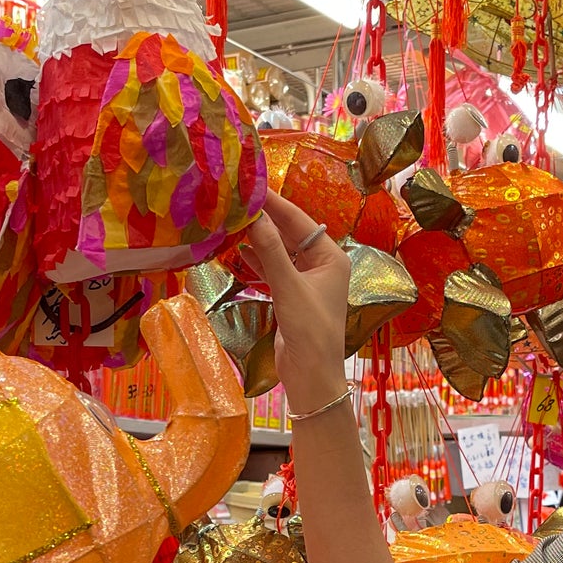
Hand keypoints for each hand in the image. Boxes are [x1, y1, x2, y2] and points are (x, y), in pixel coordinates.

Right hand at [241, 192, 351, 412]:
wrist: (311, 377)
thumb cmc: (310, 332)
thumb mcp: (289, 288)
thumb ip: (271, 251)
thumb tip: (254, 216)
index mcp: (331, 257)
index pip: (300, 221)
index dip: (275, 204)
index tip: (251, 185)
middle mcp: (321, 265)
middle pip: (289, 233)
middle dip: (264, 220)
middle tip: (236, 201)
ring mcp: (306, 281)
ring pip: (279, 251)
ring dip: (258, 240)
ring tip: (232, 222)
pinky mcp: (292, 297)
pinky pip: (273, 270)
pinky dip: (257, 261)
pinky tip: (238, 251)